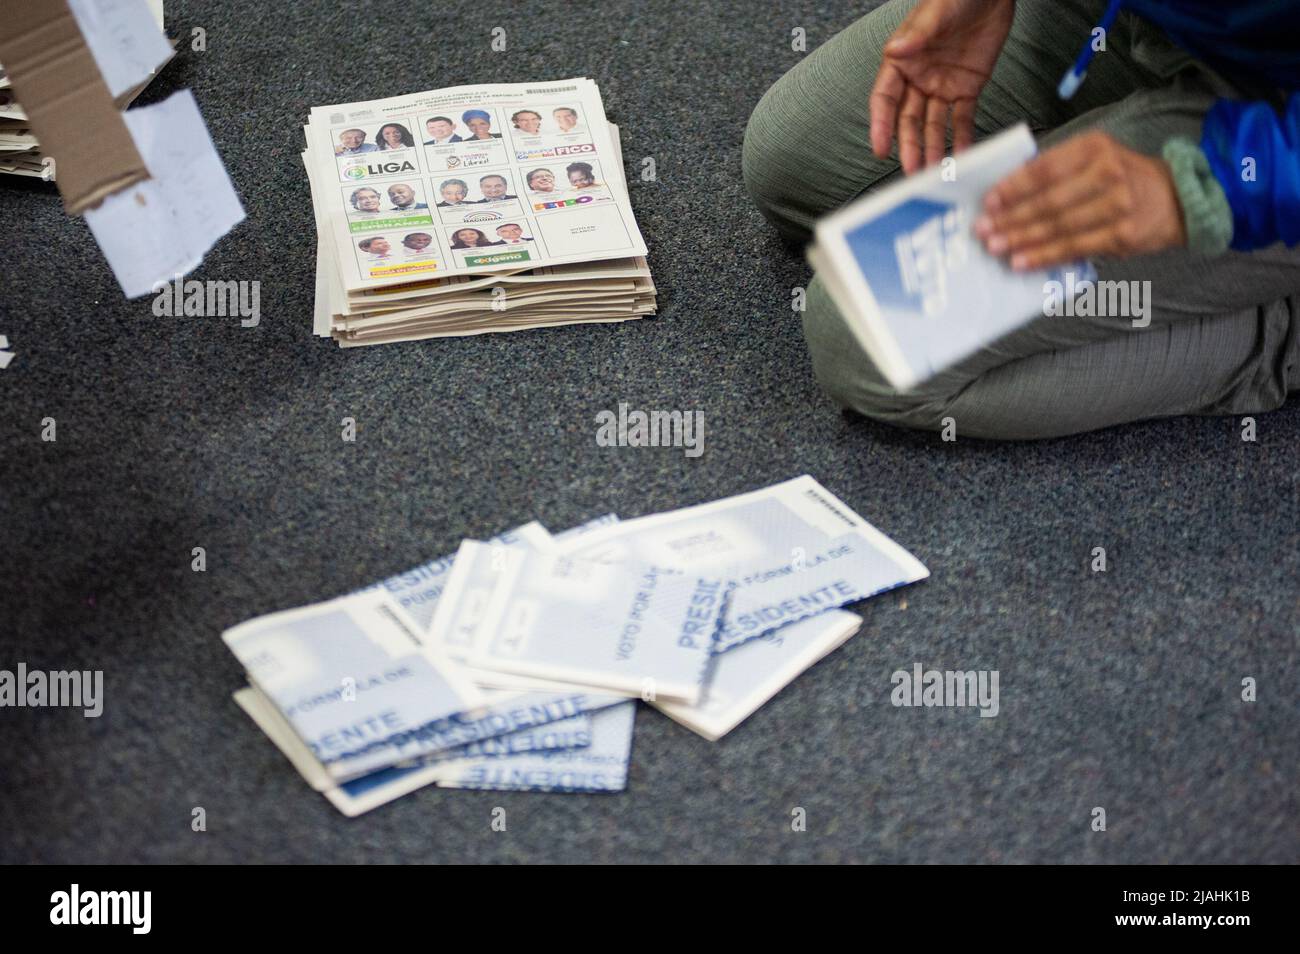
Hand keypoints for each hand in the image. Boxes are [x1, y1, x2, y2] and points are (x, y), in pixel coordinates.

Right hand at [870, 0, 1014, 172]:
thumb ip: (918, 34)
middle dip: (909, 145)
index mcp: (902, 61)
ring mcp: (941, 86)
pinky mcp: (966, 89)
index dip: (881, 124)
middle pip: (908, 119)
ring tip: (935, 172)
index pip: (885, 98)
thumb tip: (897, 50)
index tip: (880, 148)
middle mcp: (918, 79)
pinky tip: (963, 155)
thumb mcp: (937, 12)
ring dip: (933, 148)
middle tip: (912, 170)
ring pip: (933, 124)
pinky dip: (963, 137)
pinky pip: (962, 118)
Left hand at [975, 131, 1187, 269]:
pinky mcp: (1122, 235)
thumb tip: (1008, 193)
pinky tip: (1022, 261)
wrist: (1178, 198)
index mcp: (1094, 147)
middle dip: (1011, 217)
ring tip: (996, 247)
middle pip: (1049, 200)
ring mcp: (1117, 205)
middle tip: (983, 229)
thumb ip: (1058, 170)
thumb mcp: (1095, 158)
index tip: (989, 201)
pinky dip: (1044, 256)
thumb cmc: (1124, 177)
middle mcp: (1108, 173)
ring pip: (1059, 226)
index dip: (1014, 187)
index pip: (1045, 169)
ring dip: (1022, 239)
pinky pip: (1074, 248)